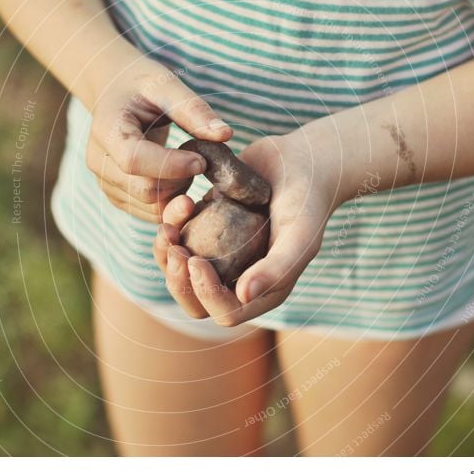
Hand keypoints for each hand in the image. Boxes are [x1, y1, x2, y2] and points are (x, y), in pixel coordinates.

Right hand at [85, 46, 232, 221]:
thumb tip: (226, 135)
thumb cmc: (141, 86)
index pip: (135, 160)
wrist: (115, 93)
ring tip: (187, 165)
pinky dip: (172, 203)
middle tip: (200, 160)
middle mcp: (99, 162)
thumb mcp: (167, 85)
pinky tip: (180, 178)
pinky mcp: (117, 196)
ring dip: (178, 193)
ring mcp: (105, 183)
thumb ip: (194, 110)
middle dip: (181, 180)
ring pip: (150, 207)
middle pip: (145, 190)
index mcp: (107, 130)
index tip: (202, 160)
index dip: (173, 165)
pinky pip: (150, 213)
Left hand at [152, 132, 342, 325]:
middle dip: (178, 281)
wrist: (301, 160)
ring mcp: (221, 257)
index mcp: (264, 291)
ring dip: (166, 255)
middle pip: (195, 302)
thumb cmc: (307, 200)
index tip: (196, 260)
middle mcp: (240, 280)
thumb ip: (278, 268)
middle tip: (174, 248)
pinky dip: (171, 226)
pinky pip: (177, 241)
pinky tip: (180, 204)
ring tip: (168, 228)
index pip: (227, 312)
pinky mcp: (207, 232)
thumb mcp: (300, 233)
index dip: (206, 293)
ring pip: (180, 274)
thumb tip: (243, 296)